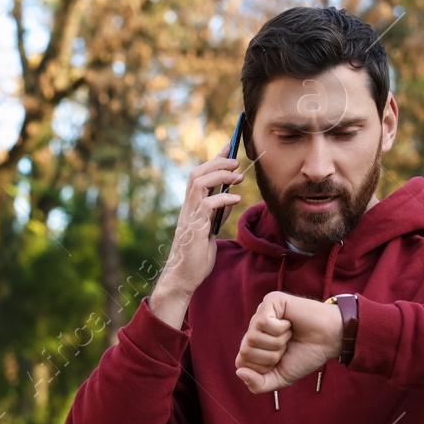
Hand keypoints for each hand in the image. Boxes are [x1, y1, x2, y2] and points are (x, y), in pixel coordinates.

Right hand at [150, 150, 243, 327]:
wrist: (184, 277)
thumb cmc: (196, 256)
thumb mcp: (210, 230)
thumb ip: (217, 213)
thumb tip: (230, 196)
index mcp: (190, 207)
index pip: (199, 175)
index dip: (213, 159)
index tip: (228, 146)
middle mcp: (187, 208)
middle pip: (197, 174)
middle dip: (217, 162)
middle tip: (236, 162)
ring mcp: (190, 217)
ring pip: (200, 184)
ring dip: (221, 176)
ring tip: (239, 177)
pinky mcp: (195, 228)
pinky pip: (208, 205)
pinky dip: (224, 198)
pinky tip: (237, 199)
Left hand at [234, 291, 343, 393]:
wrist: (330, 341)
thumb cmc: (306, 356)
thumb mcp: (281, 377)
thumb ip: (258, 384)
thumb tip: (239, 372)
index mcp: (254, 346)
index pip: (241, 363)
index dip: (263, 368)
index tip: (280, 360)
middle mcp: (254, 329)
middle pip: (245, 350)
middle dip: (271, 355)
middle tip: (287, 346)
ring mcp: (261, 313)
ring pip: (253, 337)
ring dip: (277, 342)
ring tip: (290, 334)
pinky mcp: (270, 300)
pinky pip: (263, 322)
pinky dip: (281, 328)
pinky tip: (290, 323)